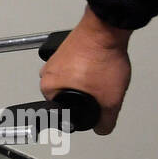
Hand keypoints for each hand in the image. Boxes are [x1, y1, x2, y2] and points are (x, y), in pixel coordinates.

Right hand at [39, 6, 132, 134]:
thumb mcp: (110, 100)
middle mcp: (47, 71)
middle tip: (100, 90)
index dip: (82, 113)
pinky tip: (100, 67)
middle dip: (85, 97)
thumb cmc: (101, 58)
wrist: (107, 29)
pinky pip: (76, 67)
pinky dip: (88, 69)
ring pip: (73, 81)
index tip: (93, 108)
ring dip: (86, 82)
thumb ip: (105, 122)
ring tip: (101, 76)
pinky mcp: (66, 48)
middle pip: (68, 97)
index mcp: (48, 86)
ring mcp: (56, 58)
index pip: (62, 112)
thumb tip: (101, 128)